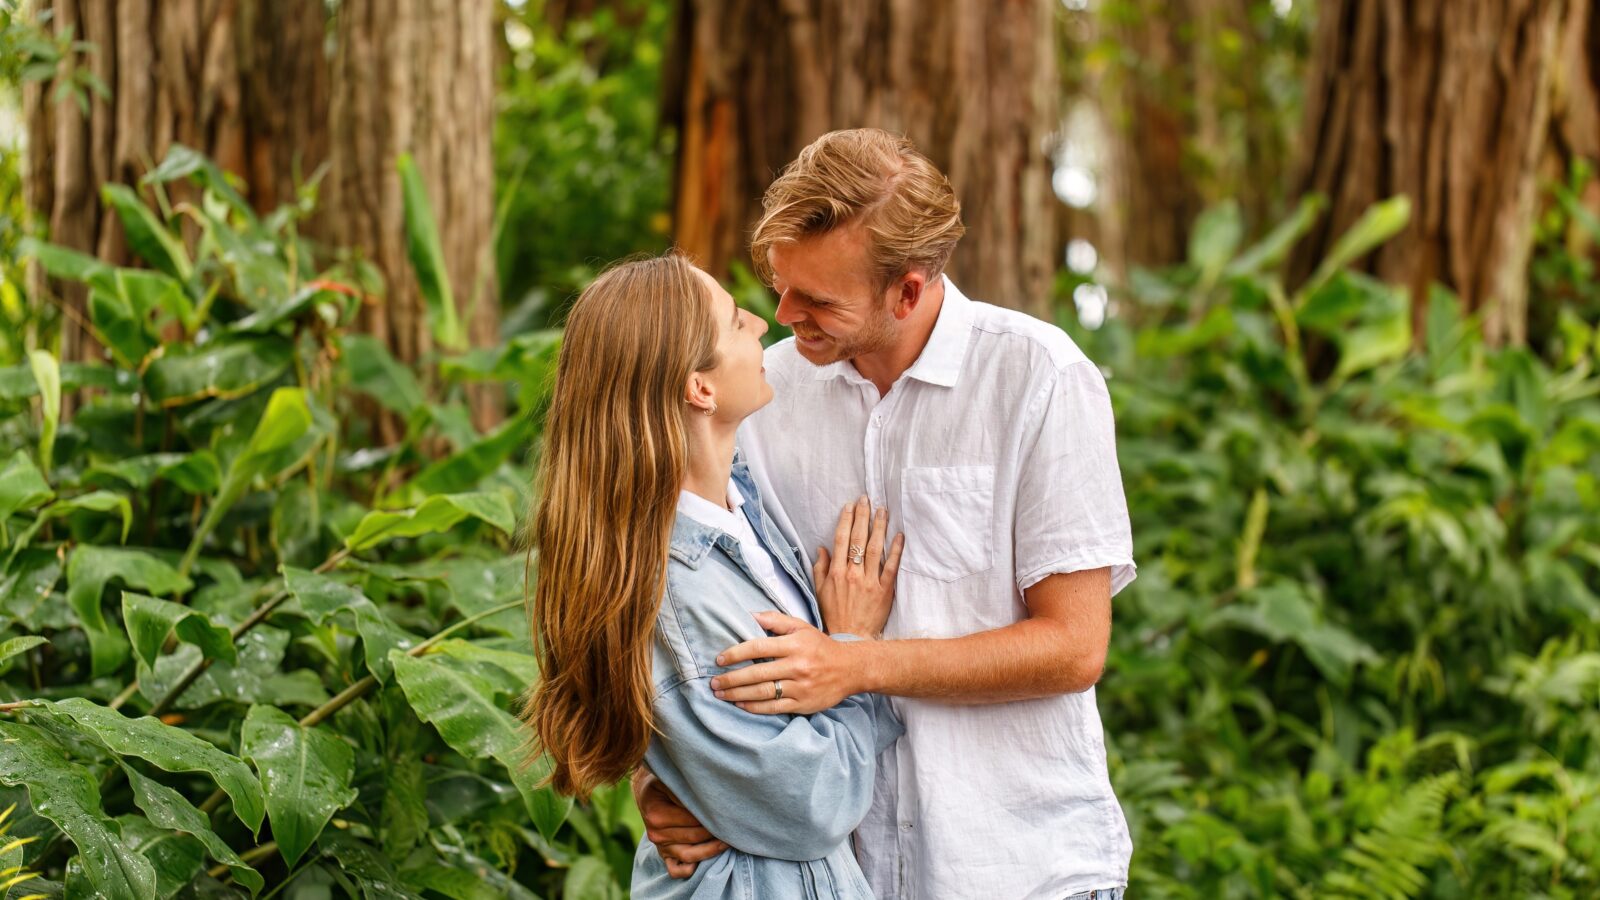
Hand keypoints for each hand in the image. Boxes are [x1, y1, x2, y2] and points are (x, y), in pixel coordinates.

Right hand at [632, 769, 727, 877]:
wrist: (648, 795)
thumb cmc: (662, 785)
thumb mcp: (668, 781)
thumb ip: (682, 790)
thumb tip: (705, 798)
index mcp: (656, 815)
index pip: (691, 819)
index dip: (710, 815)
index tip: (727, 811)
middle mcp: (657, 834)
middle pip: (694, 836)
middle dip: (715, 831)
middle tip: (733, 824)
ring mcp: (660, 847)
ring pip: (689, 855)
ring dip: (711, 850)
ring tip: (728, 841)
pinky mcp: (664, 856)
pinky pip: (676, 870)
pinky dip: (690, 869)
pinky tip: (707, 860)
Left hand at [710, 610, 863, 714]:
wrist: (851, 669)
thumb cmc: (821, 646)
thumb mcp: (801, 627)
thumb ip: (776, 620)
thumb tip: (750, 615)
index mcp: (795, 644)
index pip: (758, 647)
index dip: (736, 653)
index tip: (720, 659)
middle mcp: (797, 666)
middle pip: (757, 673)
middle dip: (731, 679)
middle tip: (713, 682)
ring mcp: (800, 687)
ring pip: (763, 692)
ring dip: (738, 694)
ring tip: (721, 694)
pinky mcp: (803, 704)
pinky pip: (774, 708)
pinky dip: (754, 707)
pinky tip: (740, 704)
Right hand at [812, 496, 903, 637]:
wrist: (850, 639)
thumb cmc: (834, 615)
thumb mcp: (820, 592)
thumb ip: (820, 568)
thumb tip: (821, 548)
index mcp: (836, 573)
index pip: (841, 540)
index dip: (845, 520)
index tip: (850, 506)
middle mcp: (852, 574)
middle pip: (858, 539)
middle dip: (862, 516)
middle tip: (866, 499)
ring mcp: (869, 582)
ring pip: (875, 549)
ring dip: (879, 527)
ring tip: (883, 510)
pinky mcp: (884, 590)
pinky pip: (891, 567)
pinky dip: (895, 550)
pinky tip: (899, 536)